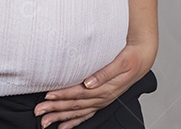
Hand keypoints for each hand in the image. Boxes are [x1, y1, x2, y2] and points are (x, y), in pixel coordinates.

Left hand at [33, 41, 156, 128]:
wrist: (142, 59)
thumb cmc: (131, 58)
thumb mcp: (122, 61)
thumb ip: (105, 72)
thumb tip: (89, 82)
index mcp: (105, 88)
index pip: (80, 92)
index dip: (63, 94)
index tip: (48, 94)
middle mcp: (102, 97)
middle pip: (75, 104)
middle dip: (55, 108)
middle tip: (39, 110)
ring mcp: (101, 101)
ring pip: (77, 112)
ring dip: (60, 116)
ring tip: (44, 121)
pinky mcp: (101, 101)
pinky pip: (86, 115)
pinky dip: (74, 122)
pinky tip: (62, 127)